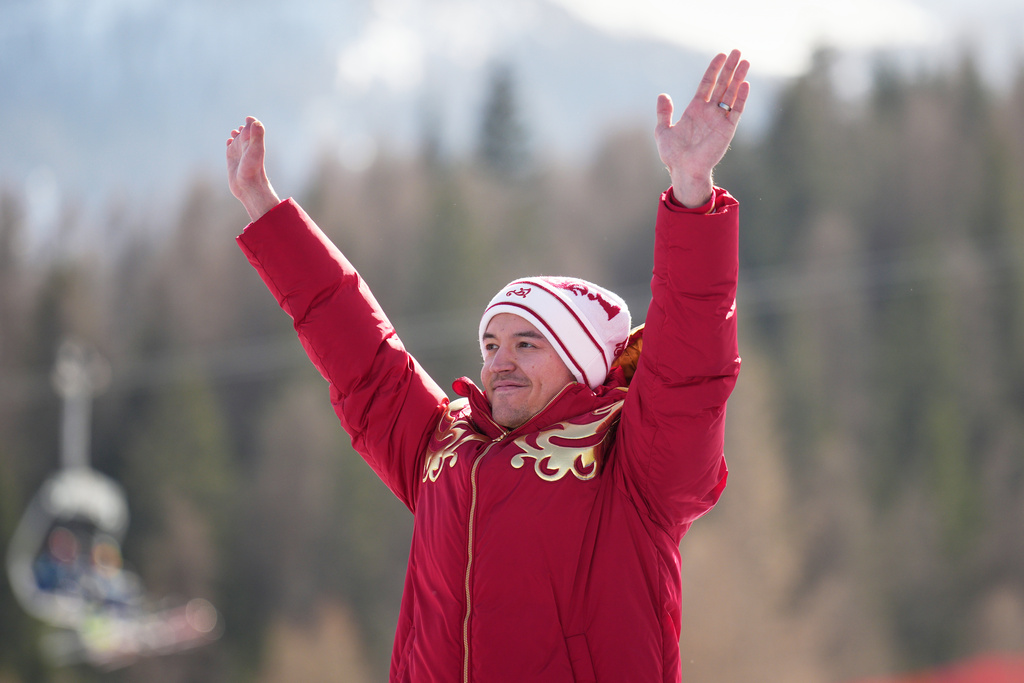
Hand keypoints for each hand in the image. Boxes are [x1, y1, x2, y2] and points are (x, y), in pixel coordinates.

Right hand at [226, 116, 280, 221]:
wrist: (248, 187)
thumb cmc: (252, 169)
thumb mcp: (255, 150)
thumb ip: (257, 136)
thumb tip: (256, 122)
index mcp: (253, 141)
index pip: (254, 126)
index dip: (251, 122)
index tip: (248, 120)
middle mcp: (246, 146)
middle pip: (245, 132)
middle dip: (243, 128)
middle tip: (240, 129)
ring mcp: (239, 153)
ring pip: (237, 139)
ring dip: (236, 134)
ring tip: (235, 134)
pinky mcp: (232, 160)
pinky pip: (230, 148)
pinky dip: (229, 143)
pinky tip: (229, 143)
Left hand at [655, 50, 749, 206]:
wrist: (683, 170)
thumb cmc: (673, 154)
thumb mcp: (663, 130)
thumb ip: (664, 113)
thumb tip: (662, 95)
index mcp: (696, 109)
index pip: (707, 84)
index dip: (714, 70)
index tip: (721, 55)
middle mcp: (710, 112)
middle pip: (722, 85)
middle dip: (729, 69)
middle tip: (737, 52)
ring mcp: (720, 120)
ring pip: (732, 94)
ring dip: (738, 78)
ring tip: (745, 62)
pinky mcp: (727, 130)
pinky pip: (736, 111)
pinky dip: (741, 98)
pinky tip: (745, 84)